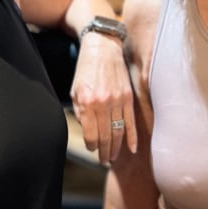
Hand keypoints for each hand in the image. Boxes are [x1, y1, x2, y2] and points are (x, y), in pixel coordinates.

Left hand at [70, 32, 136, 164]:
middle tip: (103, 161)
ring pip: (119, 132)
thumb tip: (88, 131)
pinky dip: (132, 137)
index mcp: (87, 102)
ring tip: (112, 158)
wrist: (102, 47)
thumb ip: (80, 112)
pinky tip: (131, 149)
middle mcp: (104, 103)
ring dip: (116, 148)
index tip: (91, 149)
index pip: (91, 134)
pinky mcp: (129, 97)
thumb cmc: (85, 69)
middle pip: (106, 136)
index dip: (91, 146)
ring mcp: (118, 100)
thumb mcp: (75, 90)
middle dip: (104, 151)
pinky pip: (131, 121)